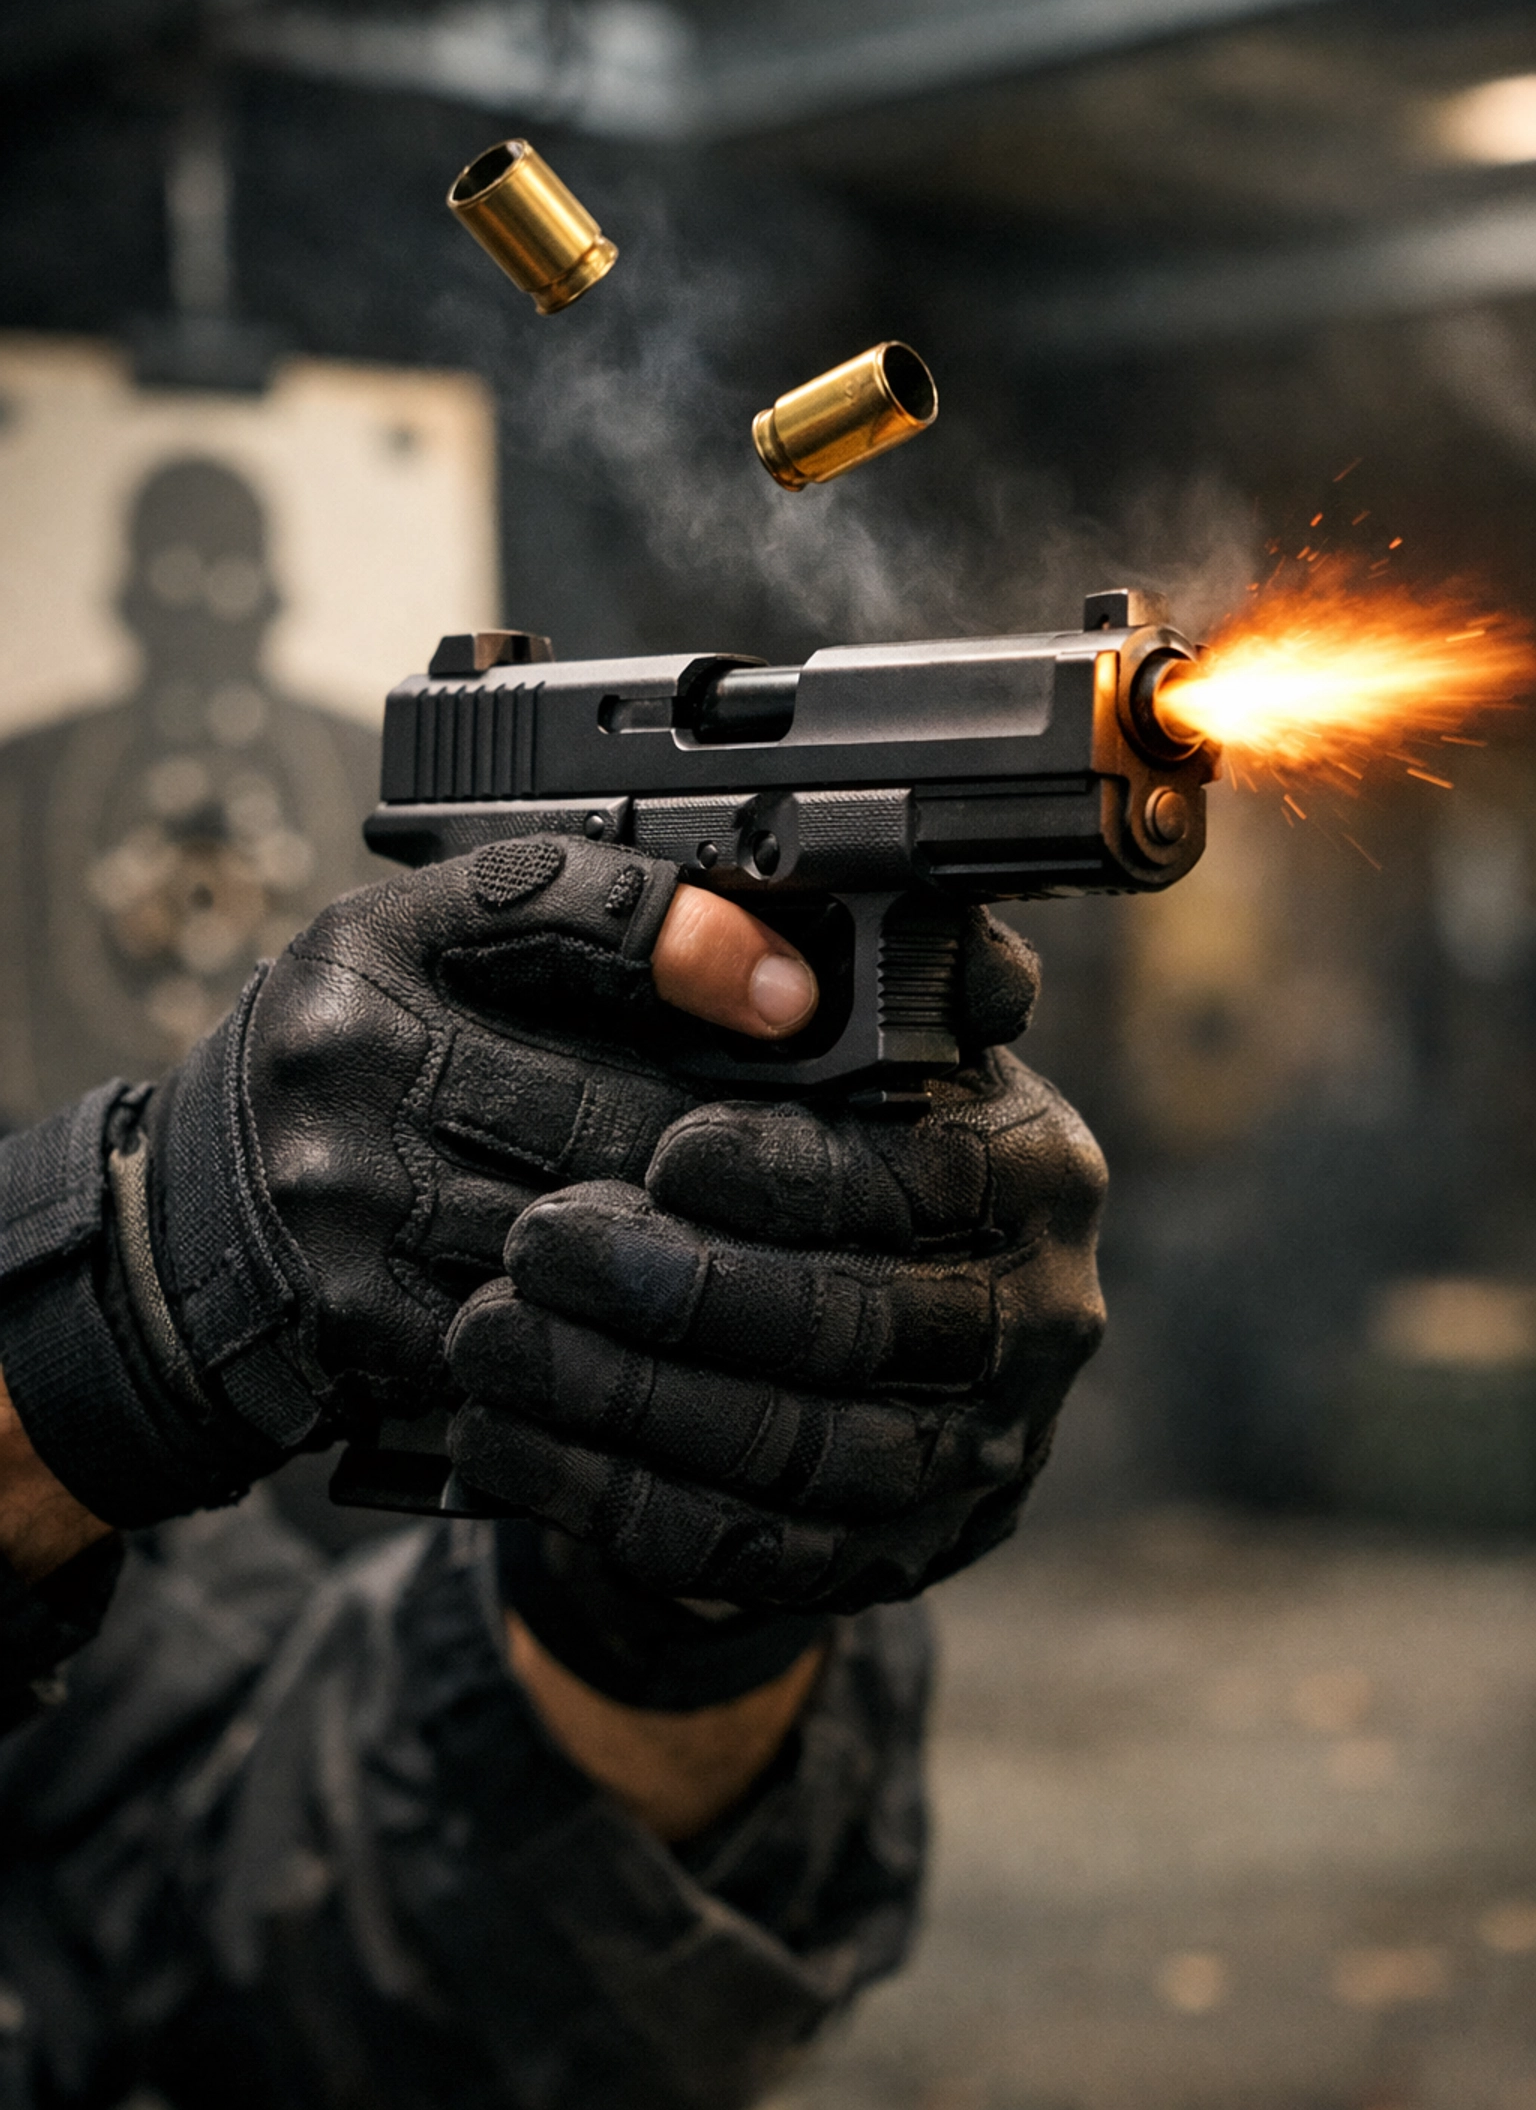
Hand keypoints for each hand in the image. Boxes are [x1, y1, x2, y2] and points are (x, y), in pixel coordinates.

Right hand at [0, 838, 813, 1535]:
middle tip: (812, 1157)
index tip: (792, 992)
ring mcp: (348, 1188)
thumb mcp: (411, 963)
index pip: (551, 901)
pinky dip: (610, 1319)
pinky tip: (662, 1318)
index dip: (689, 940)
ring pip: (585, 1219)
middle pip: (601, 1100)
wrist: (177, 1230)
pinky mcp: (358, 1308)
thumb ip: (554, 943)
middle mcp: (349, 1051)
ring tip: (762, 1243)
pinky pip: (538, 1319)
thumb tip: (756, 961)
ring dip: (685, 1237)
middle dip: (718, 1136)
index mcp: (376, 942)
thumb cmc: (335, 1076)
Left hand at [446, 916, 1106, 1611]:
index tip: (665, 1152)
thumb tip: (849, 912)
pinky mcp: (883, 1557)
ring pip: (788, 1450)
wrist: (858, 1332)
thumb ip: (874, 969)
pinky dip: (607, 1495)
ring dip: (622, 1398)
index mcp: (1038, 1175)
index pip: (925, 1178)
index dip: (789, 1172)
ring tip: (491, 1338)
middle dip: (678, 1287)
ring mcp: (968, 1460)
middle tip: (535, 1243)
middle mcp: (1033, 1324)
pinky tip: (503, 1435)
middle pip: (853, 1323)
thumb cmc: (847, 1142)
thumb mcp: (875, 1044)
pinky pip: (737, 1548)